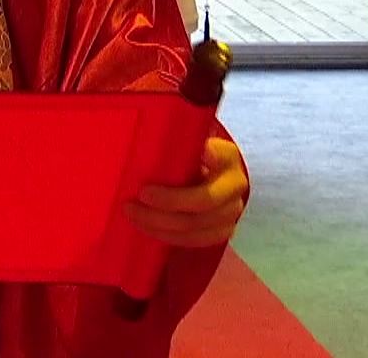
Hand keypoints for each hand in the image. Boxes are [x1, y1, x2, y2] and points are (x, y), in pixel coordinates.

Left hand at [124, 137, 247, 247]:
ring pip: (196, 227)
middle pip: (203, 201)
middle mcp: (234, 187)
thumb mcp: (190, 142)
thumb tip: (149, 127)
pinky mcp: (221, 232)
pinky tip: (145, 226)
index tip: (194, 153)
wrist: (215, 178)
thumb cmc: (193, 157)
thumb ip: (176, 141)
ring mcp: (231, 214)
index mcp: (227, 158)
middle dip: (168, 202)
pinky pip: (193, 240)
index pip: (219, 155)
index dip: (209, 155)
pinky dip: (166, 235)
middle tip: (138, 196)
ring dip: (160, 223)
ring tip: (132, 213)